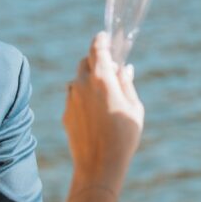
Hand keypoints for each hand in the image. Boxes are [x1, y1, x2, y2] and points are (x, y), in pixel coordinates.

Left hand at [63, 32, 143, 192]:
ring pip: (77, 80)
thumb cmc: (123, 137)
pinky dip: (82, 98)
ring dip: (88, 80)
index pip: (97, 49)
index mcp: (102, 79)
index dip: (101, 39)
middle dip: (95, 60)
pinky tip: (95, 113)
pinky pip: (74, 98)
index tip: (104, 35)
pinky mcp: (66, 113)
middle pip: (85, 62)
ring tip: (103, 94)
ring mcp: (71, 99)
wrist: (99, 166)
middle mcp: (82, 85)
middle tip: (108, 67)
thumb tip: (124, 68)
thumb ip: (127, 84)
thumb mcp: (134, 108)